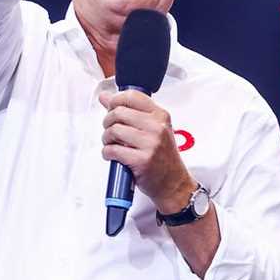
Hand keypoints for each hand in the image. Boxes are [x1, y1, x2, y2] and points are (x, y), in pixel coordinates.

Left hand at [99, 90, 191, 210]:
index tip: (111, 108)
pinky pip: (113, 150)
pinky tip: (113, 156)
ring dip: (107, 138)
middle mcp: (157, 127)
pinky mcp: (142, 160)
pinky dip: (107, 153)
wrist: (173, 183)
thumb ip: (130, 112)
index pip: (132, 95)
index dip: (115, 100)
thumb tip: (106, 97)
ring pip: (114, 130)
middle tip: (111, 131)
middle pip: (119, 112)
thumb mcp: (152, 129)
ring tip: (112, 144)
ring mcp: (151, 143)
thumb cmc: (162, 157)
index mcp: (160, 116)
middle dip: (107, 122)